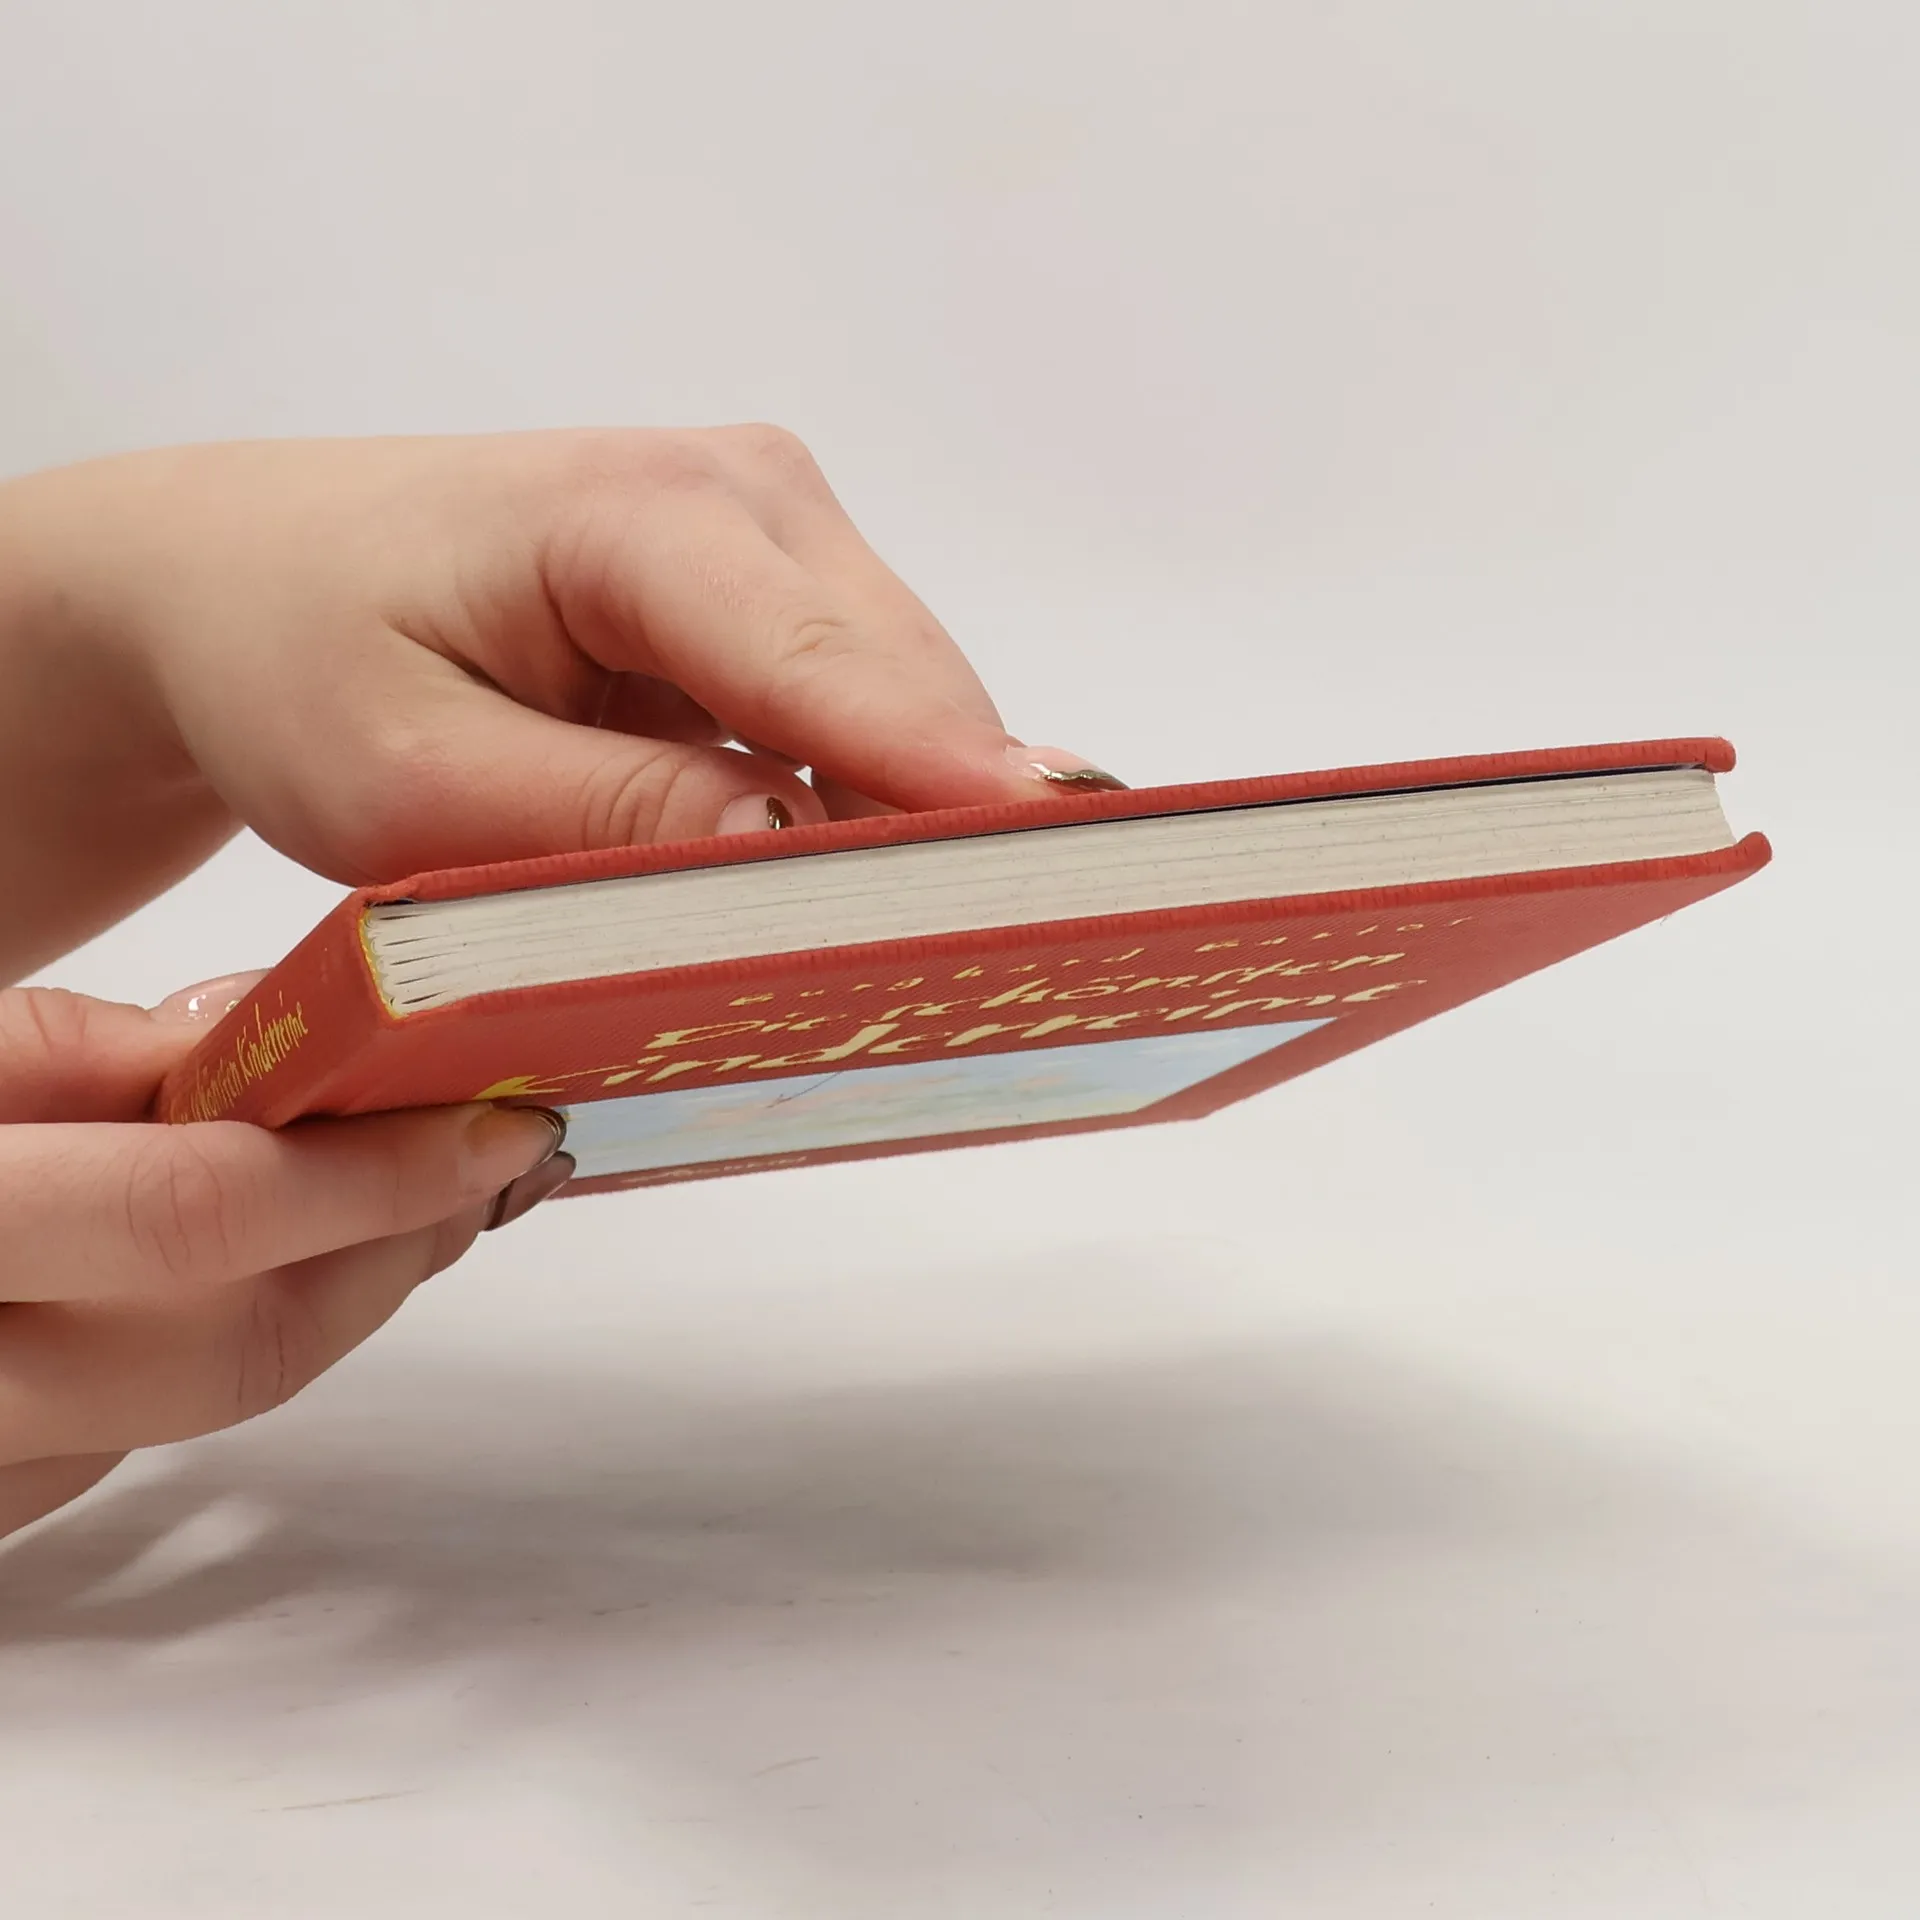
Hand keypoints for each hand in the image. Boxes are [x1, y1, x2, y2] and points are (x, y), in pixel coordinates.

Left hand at [0, 428, 1119, 978]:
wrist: (244, 582)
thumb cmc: (293, 656)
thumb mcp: (403, 776)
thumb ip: (601, 819)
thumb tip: (787, 848)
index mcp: (645, 516)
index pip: (831, 672)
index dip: (944, 788)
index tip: (1065, 881)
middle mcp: (744, 497)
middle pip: (905, 692)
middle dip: (948, 829)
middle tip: (986, 979)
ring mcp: (770, 540)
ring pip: (901, 710)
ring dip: (912, 829)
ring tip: (929, 957)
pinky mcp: (769, 602)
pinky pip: (859, 720)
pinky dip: (866, 812)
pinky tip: (857, 898)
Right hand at [0, 981, 568, 1540]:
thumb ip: (99, 1056)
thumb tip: (284, 1040)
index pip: (191, 1209)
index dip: (371, 1169)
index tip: (497, 1119)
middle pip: (234, 1342)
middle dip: (394, 1247)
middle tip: (488, 1158)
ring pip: (210, 1400)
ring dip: (349, 1295)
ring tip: (423, 1197)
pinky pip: (148, 1435)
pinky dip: (255, 1341)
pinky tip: (311, 1262)